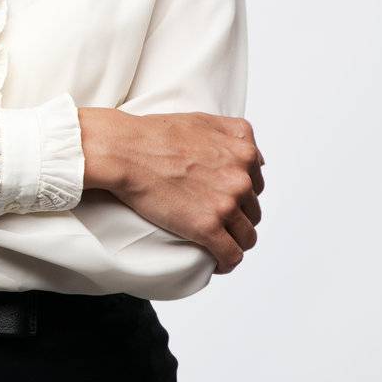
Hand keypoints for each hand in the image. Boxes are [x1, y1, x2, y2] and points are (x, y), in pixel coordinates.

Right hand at [79, 107, 264, 274]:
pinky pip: (231, 255)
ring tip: (216, 243)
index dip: (240, 194)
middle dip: (237, 217)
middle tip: (212, 219)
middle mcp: (240, 178)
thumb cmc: (154, 134)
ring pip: (247, 236)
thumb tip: (257, 158)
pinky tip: (216, 262)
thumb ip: (235, 134)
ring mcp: (225, 204)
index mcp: (242, 153)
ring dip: (234, 242)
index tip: (224, 201)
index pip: (256, 185)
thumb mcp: (203, 120)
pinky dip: (226, 262)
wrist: (124, 151)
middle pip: (252, 211)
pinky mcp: (207, 227)